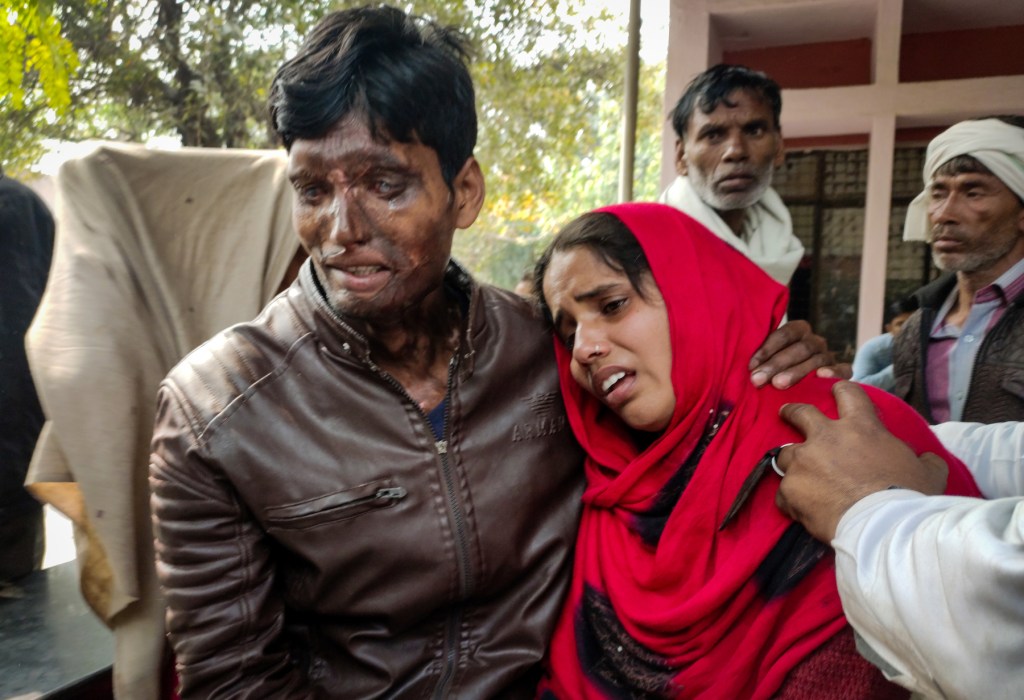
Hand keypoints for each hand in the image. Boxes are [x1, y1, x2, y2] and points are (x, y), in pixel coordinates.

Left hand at [749, 319, 842, 388]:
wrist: (808, 386)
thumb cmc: (778, 371)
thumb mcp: (770, 360)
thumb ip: (761, 359)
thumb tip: (745, 368)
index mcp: (799, 330)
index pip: (784, 334)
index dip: (766, 349)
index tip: (750, 366)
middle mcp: (815, 341)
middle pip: (798, 349)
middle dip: (775, 364)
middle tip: (758, 380)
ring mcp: (829, 356)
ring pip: (815, 360)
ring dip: (795, 372)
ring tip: (778, 385)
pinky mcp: (843, 372)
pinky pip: (843, 370)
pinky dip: (833, 373)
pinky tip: (821, 377)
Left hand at [774, 381, 947, 541]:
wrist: (883, 527)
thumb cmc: (909, 497)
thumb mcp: (929, 472)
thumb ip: (925, 460)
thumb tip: (928, 460)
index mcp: (861, 427)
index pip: (848, 393)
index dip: (842, 390)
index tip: (836, 390)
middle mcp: (826, 438)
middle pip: (799, 413)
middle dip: (792, 412)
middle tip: (787, 413)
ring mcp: (804, 462)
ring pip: (784, 454)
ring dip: (790, 462)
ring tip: (795, 474)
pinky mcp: (790, 489)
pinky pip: (783, 493)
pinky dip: (790, 499)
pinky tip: (799, 509)